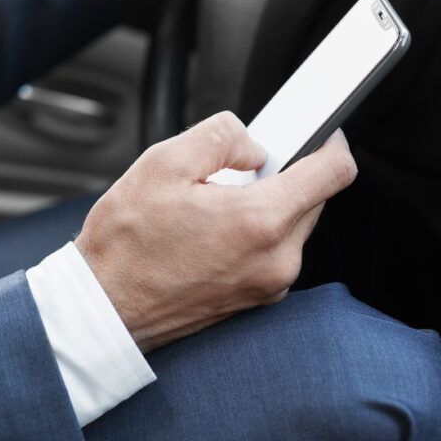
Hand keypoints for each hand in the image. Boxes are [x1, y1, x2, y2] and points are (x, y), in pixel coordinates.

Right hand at [74, 112, 355, 351]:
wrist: (105, 308)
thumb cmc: (125, 245)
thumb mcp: (162, 163)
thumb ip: (220, 136)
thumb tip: (253, 144)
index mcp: (260, 221)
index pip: (334, 171)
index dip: (329, 141)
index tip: (317, 132)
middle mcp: (276, 259)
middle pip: (314, 198)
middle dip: (284, 174)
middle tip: (235, 170)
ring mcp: (269, 284)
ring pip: (293, 225)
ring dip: (267, 205)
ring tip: (213, 204)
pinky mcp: (257, 299)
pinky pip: (274, 252)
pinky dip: (255, 234)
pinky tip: (211, 231)